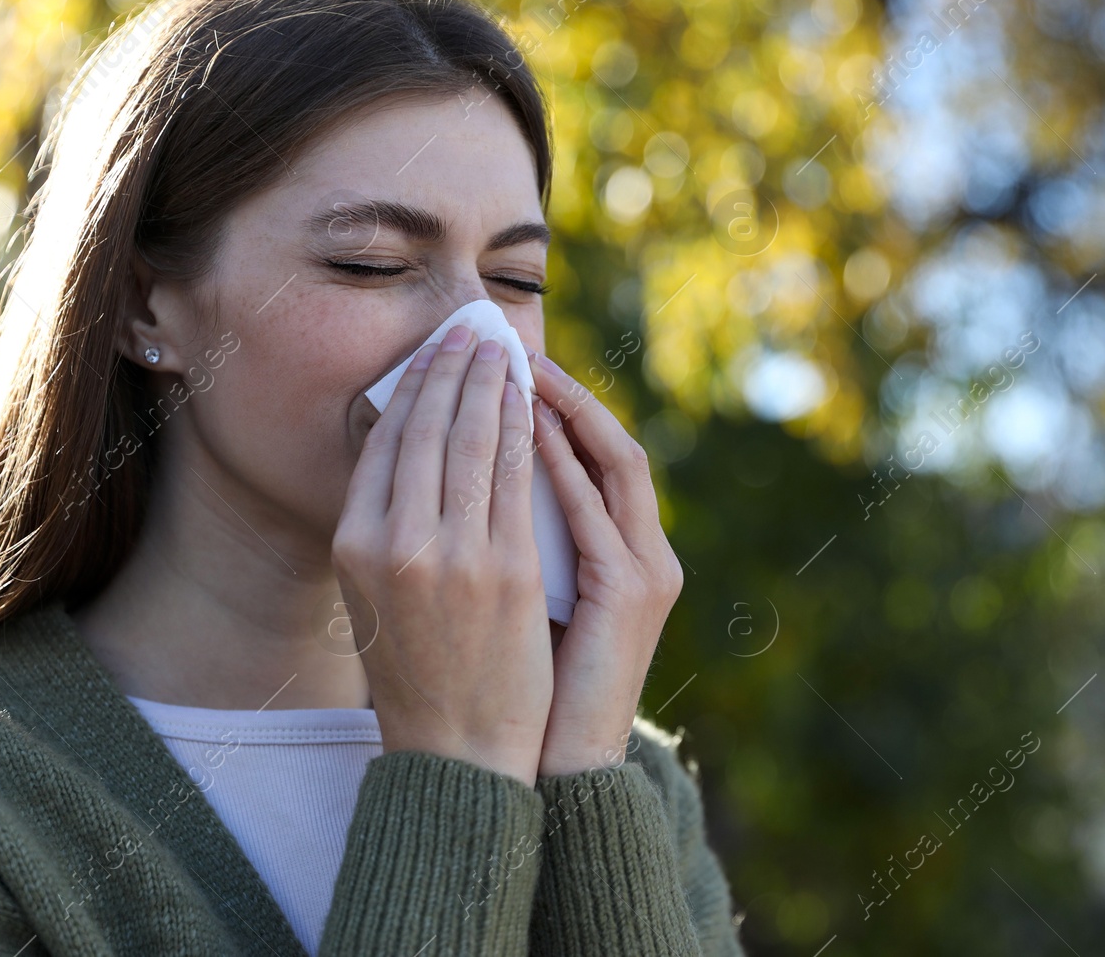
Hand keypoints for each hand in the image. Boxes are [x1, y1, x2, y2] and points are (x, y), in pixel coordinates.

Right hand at [332, 325, 552, 787]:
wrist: (456, 749)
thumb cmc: (418, 670)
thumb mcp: (374, 594)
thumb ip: (383, 528)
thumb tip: (403, 452)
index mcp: (353, 544)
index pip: (383, 442)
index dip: (412, 388)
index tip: (432, 353)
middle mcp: (392, 542)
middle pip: (425, 429)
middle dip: (450, 369)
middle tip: (469, 330)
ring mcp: (449, 554)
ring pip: (471, 442)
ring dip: (489, 385)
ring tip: (502, 349)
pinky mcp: (505, 570)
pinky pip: (516, 478)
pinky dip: (522, 429)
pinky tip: (532, 401)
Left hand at [527, 349, 683, 775]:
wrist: (551, 765)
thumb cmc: (525, 686)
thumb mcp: (521, 597)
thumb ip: (511, 538)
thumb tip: (458, 475)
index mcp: (623, 550)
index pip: (589, 451)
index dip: (546, 401)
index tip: (490, 360)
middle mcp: (646, 550)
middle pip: (608, 441)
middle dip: (555, 386)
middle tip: (501, 340)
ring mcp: (647, 567)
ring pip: (612, 460)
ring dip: (564, 407)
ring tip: (516, 363)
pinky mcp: (634, 590)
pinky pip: (597, 508)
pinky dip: (563, 462)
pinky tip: (524, 425)